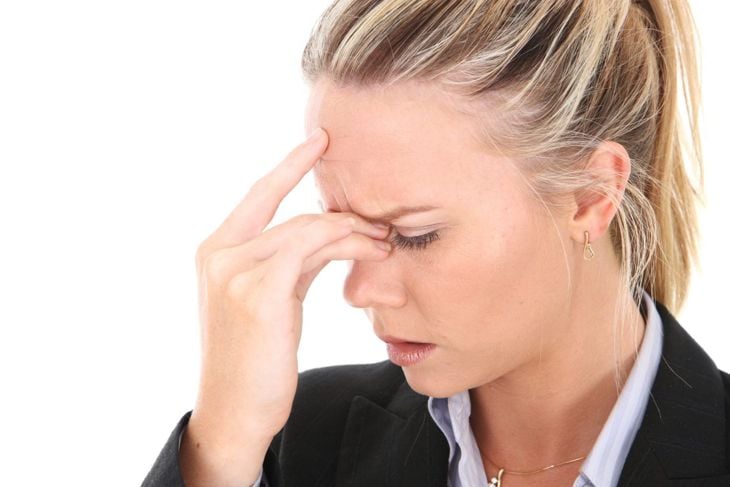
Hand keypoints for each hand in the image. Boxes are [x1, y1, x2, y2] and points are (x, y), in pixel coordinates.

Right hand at [190, 128, 391, 447]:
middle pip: (293, 214)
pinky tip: (372, 252)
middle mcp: (219, 254)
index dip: (290, 165)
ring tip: (385, 242)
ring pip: (308, 229)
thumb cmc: (254, 360)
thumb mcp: (270, 302)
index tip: (320, 139)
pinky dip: (346, 245)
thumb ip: (290, 264)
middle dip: (344, 216)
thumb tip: (326, 237)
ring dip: (353, 232)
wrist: (235, 412)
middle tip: (381, 224)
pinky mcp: (258, 290)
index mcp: (216, 251)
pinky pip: (312, 248)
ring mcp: (234, 270)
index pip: (259, 195)